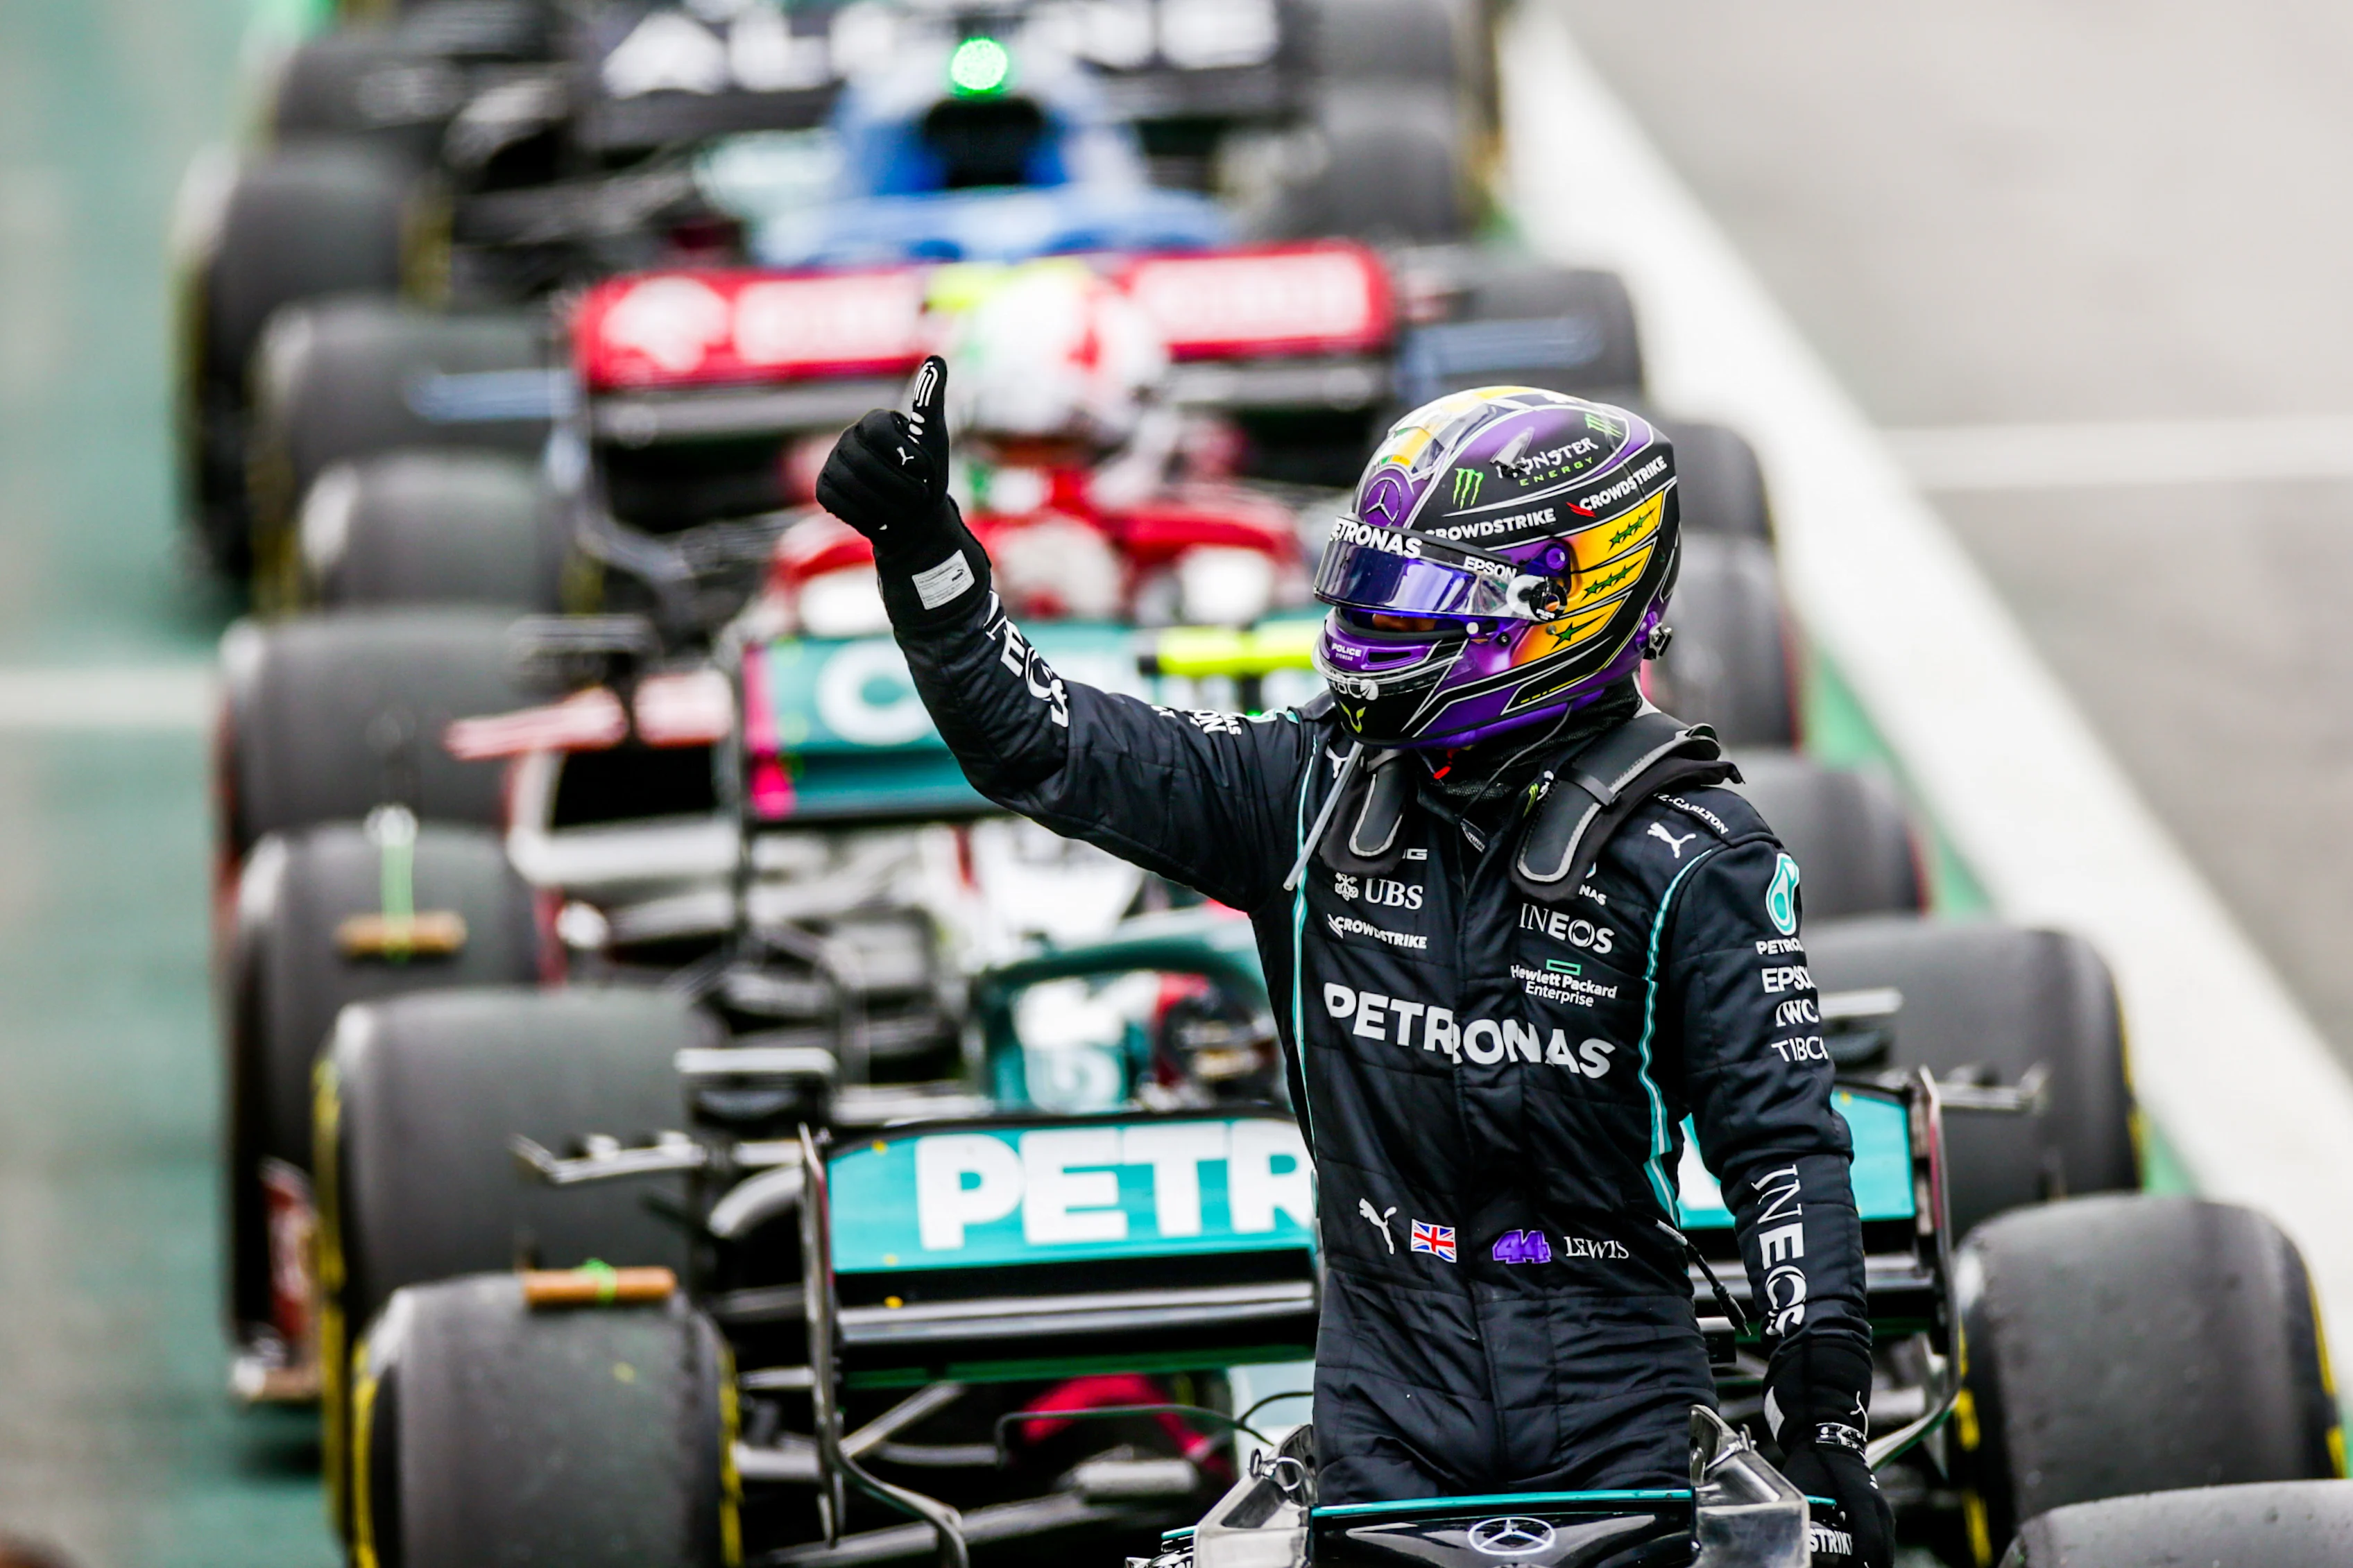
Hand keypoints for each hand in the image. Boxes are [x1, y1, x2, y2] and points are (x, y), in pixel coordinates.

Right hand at [815, 355, 956, 565]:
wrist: (914, 517)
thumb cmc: (925, 475)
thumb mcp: (933, 438)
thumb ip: (930, 400)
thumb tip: (937, 359)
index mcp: (875, 421)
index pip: (878, 428)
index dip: (904, 454)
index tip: (924, 471)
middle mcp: (848, 438)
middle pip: (862, 461)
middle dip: (897, 485)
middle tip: (918, 499)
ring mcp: (833, 463)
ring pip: (850, 484)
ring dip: (885, 504)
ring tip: (904, 510)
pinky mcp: (824, 488)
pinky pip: (838, 502)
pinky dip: (865, 515)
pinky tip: (882, 518)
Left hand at [1779, 1435, 1892, 1567]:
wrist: (1832, 1442)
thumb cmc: (1814, 1464)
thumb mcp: (1804, 1488)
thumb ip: (1805, 1516)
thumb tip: (1796, 1541)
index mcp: (1860, 1500)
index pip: (1869, 1541)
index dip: (1860, 1563)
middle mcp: (1878, 1507)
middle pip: (1882, 1552)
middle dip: (1868, 1567)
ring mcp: (1883, 1511)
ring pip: (1886, 1550)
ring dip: (1872, 1563)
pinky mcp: (1882, 1514)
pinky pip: (1883, 1542)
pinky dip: (1874, 1555)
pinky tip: (1857, 1563)